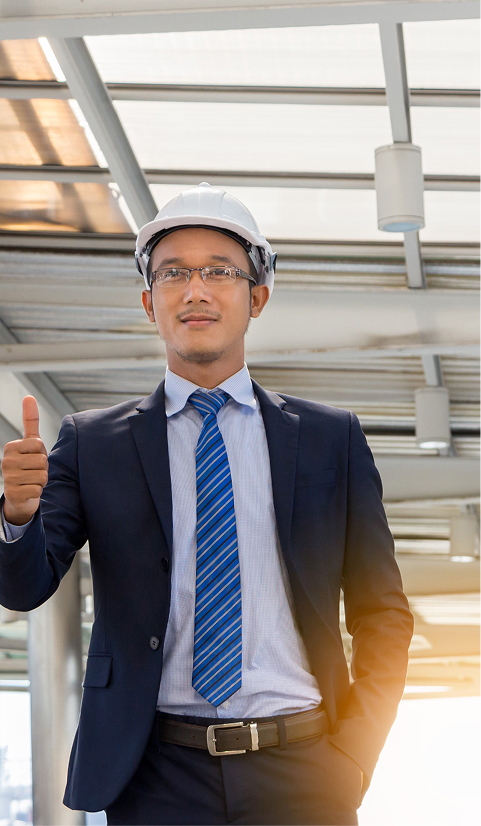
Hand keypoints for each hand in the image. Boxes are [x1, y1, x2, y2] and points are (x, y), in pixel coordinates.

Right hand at [1, 396, 47, 524]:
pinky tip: (29, 491)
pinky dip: (37, 492)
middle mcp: (6, 461)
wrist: (20, 495)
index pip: (39, 445)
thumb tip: (29, 396)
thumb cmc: (28, 465)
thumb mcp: (31, 442)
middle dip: (43, 468)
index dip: (42, 453)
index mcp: (10, 447)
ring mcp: (8, 478)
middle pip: (42, 461)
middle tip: (34, 471)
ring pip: (42, 476)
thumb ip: (30, 421)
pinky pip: (38, 490)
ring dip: (41, 481)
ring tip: (32, 481)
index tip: (33, 458)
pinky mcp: (13, 494)